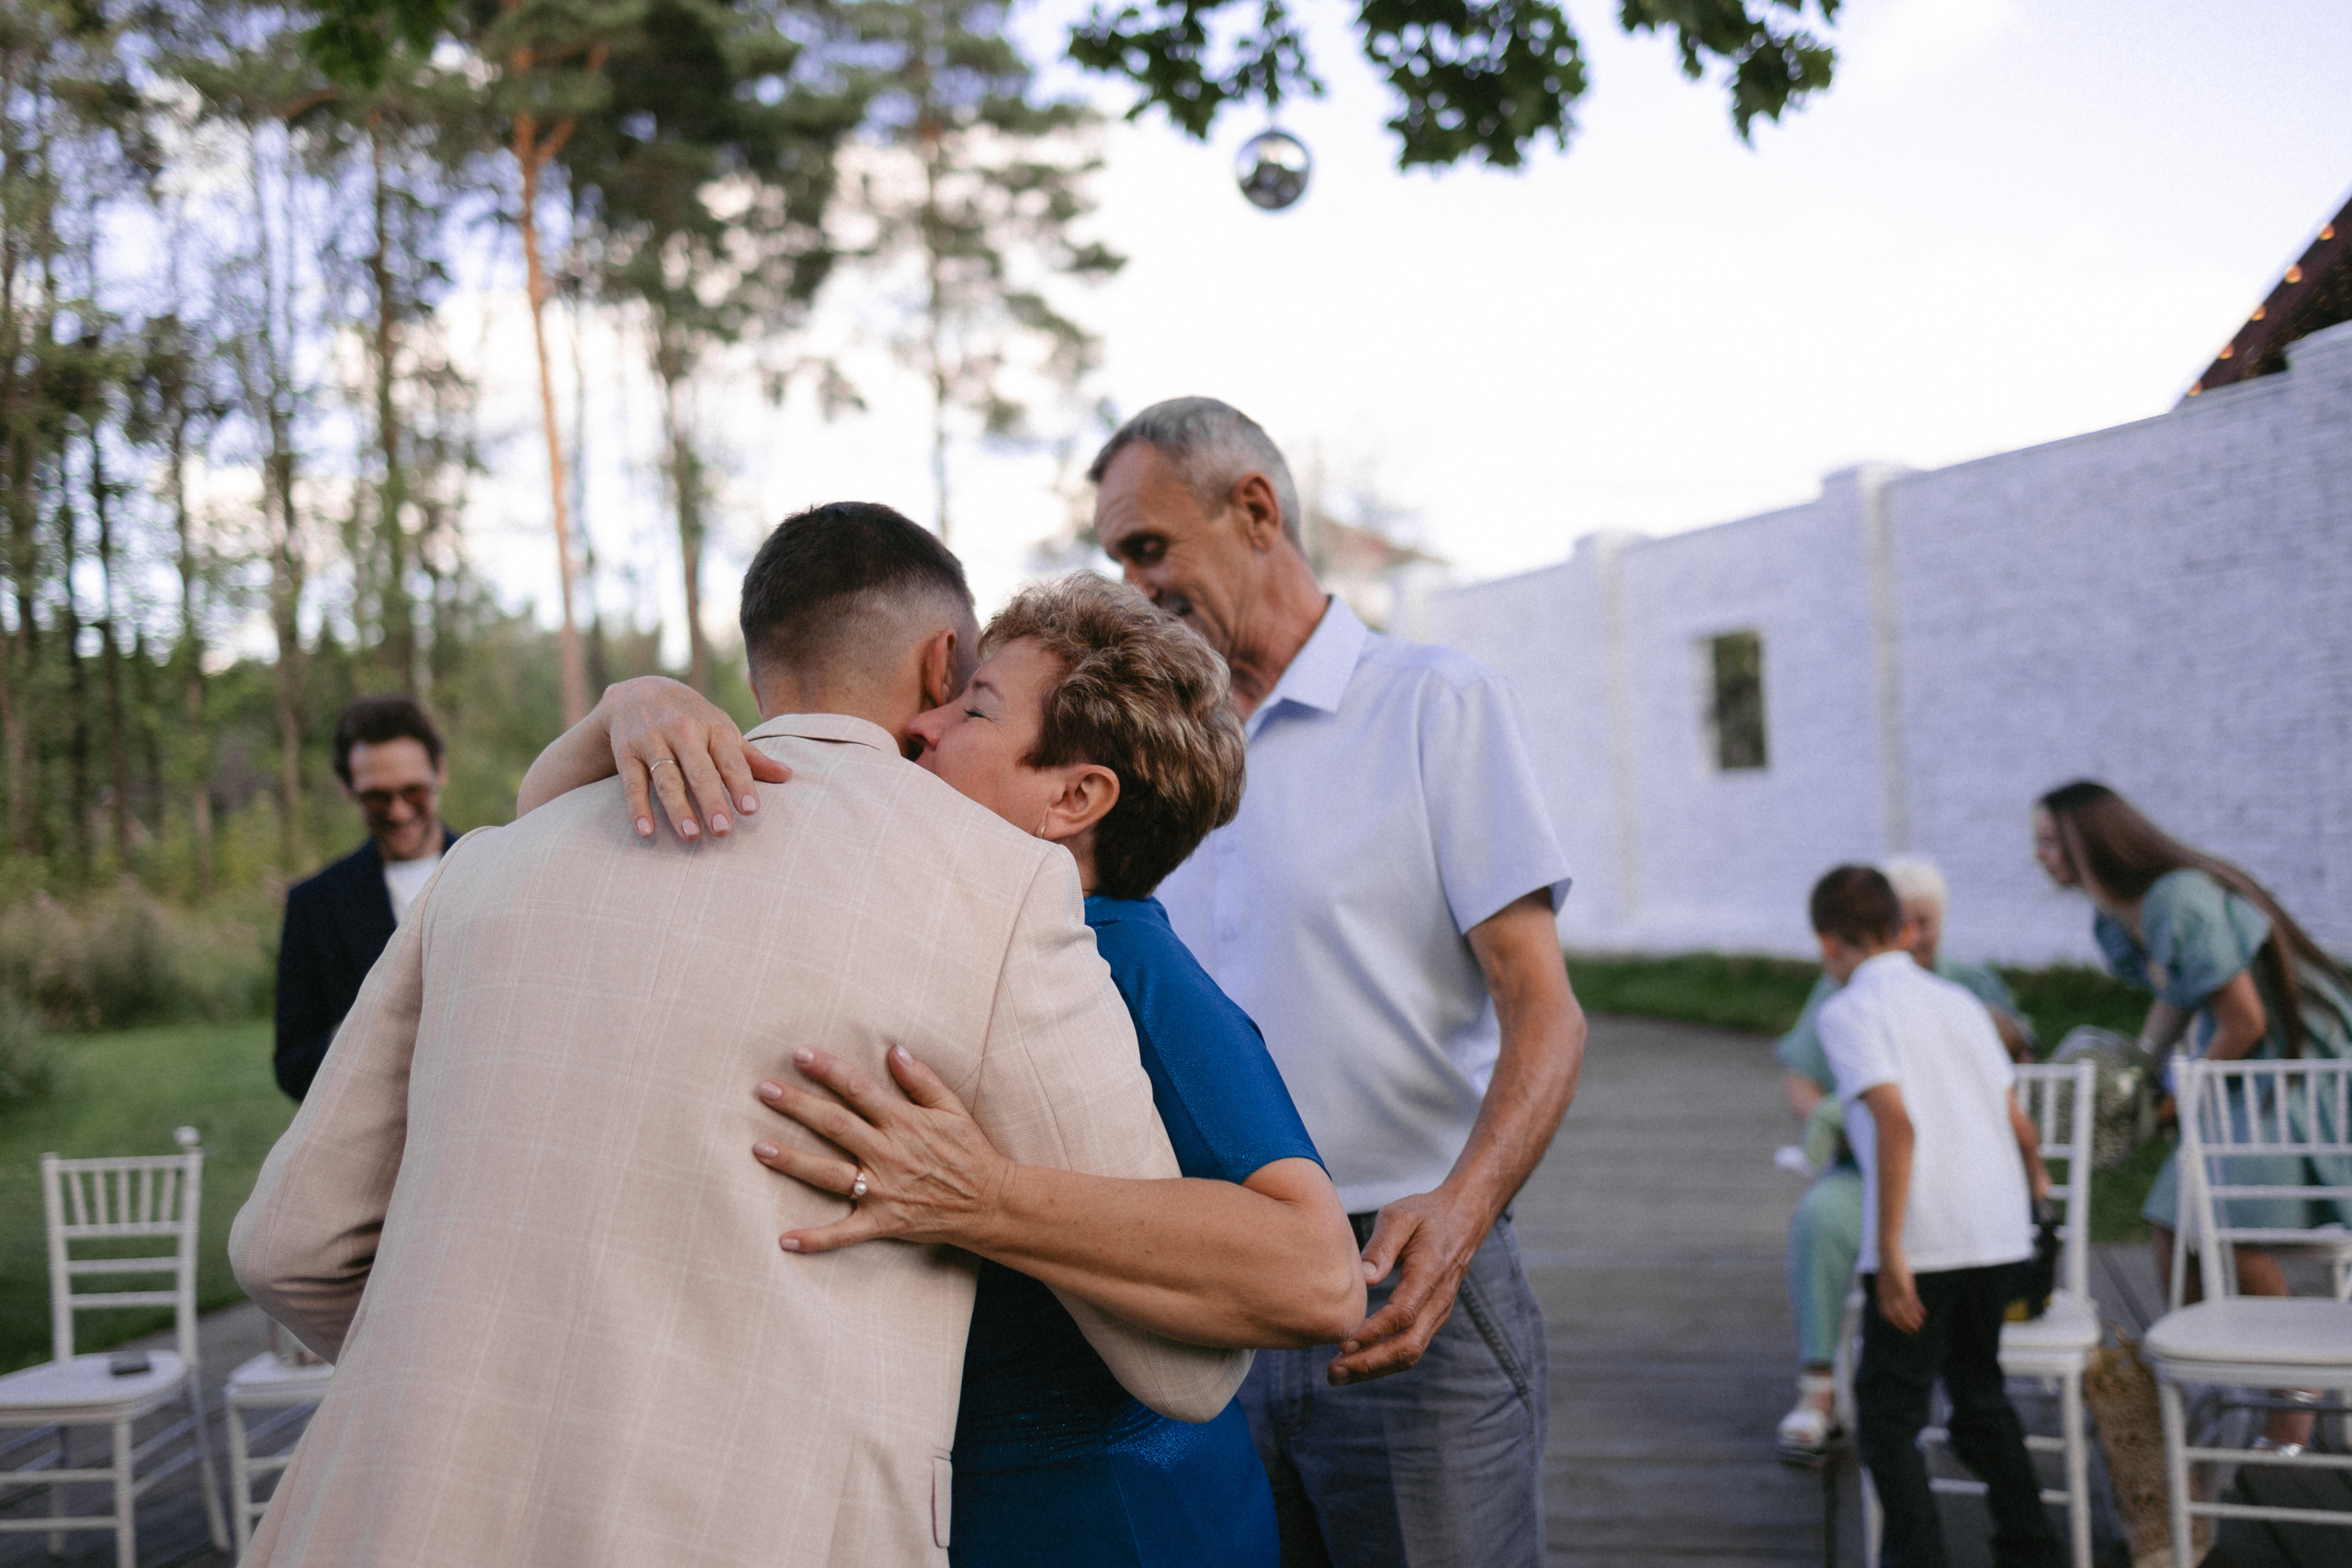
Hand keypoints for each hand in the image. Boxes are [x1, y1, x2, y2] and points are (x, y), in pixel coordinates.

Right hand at [605, 676, 789, 840]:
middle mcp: (683, 731)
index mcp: (713, 727)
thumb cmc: (692, 719)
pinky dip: (637, 807)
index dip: (741, 784)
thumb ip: (750, 757)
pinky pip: (633, 783)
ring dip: (677, 808)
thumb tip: (788, 776)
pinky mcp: (626, 752)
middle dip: (711, 800)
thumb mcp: (721, 730)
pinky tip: (646, 830)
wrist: (638, 692)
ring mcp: (652, 741)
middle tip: (723, 830)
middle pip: (699, 771)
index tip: (751, 810)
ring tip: (691, 836)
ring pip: (666, 779)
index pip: (730, 759)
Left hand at [752, 1045, 1010, 1252]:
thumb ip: (921, 1079)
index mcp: (903, 1122)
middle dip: (797, 1106)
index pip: (858, 1089)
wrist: (991, 1203)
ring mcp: (883, 1190)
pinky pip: (844, 1233)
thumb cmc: (970, 1152)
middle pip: (834, 1125)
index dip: (828, 1070)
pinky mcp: (883, 1221)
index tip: (799, 1054)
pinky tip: (785, 1239)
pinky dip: (816, 1239)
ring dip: (793, 1161)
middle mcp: (887, 1153)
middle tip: (764, 1090)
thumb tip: (893, 1049)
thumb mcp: (952, 1108)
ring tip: (760, 1148)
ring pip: (829, 1173)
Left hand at [1326, 1185, 1491, 1384]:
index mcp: (1430, 1273)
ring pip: (1410, 1353)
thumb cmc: (1426, 1214)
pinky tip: (1357, 1362)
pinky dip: (1384, 1361)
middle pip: (1408, 1346)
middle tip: (1333, 1372)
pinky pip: (1411, 1346)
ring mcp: (1438, 1312)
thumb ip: (1382, 1246)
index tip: (1344, 1343)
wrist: (1463, 1219)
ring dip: (1375, 1369)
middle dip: (1370, 1364)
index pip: (1403, 1314)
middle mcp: (1439, 1300)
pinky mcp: (1432, 1318)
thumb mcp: (1400, 1216)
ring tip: (1338, 1375)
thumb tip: (1364, 1279)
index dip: (1374, 1333)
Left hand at [1876, 1254, 1924, 1334]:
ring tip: (1919, 1327)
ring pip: (1903, 1313)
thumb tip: (1903, 1299)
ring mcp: (1894, 1293)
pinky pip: (1911, 1304)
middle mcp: (1886, 1296)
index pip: (1885, 1314)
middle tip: (1911, 1332)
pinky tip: (1923, 1315)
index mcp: (1881, 1295)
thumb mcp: (1891, 1281)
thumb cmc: (1890, 1266)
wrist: (1889, 1253)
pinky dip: (1917, 1311)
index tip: (1901, 1327)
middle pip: (1894, 1317)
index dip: (1893, 1322)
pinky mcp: (1903, 1288)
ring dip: (1911, 1321)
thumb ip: (1896, 1291)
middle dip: (1903, 1325)